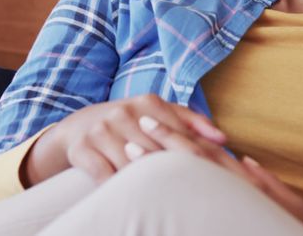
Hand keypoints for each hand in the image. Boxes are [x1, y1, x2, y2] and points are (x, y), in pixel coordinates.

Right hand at [24, 94, 225, 185]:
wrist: (80, 125)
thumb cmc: (131, 121)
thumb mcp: (159, 112)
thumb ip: (192, 121)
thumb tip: (222, 138)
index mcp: (149, 102)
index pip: (179, 134)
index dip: (196, 158)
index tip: (212, 178)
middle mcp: (125, 112)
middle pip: (157, 151)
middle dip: (175, 174)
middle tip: (192, 194)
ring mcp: (102, 130)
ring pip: (132, 165)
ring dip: (146, 185)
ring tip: (163, 200)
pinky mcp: (83, 148)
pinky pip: (105, 176)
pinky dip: (117, 189)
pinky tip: (128, 199)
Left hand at [135, 119, 302, 230]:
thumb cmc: (295, 229)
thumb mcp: (288, 203)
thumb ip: (264, 180)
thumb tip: (245, 160)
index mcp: (247, 181)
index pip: (208, 151)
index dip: (181, 134)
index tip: (156, 121)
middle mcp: (236, 188)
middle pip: (194, 158)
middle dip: (165, 138)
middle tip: (139, 122)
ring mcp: (226, 203)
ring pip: (189, 175)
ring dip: (158, 160)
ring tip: (131, 148)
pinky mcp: (219, 217)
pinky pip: (189, 202)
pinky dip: (165, 190)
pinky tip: (142, 184)